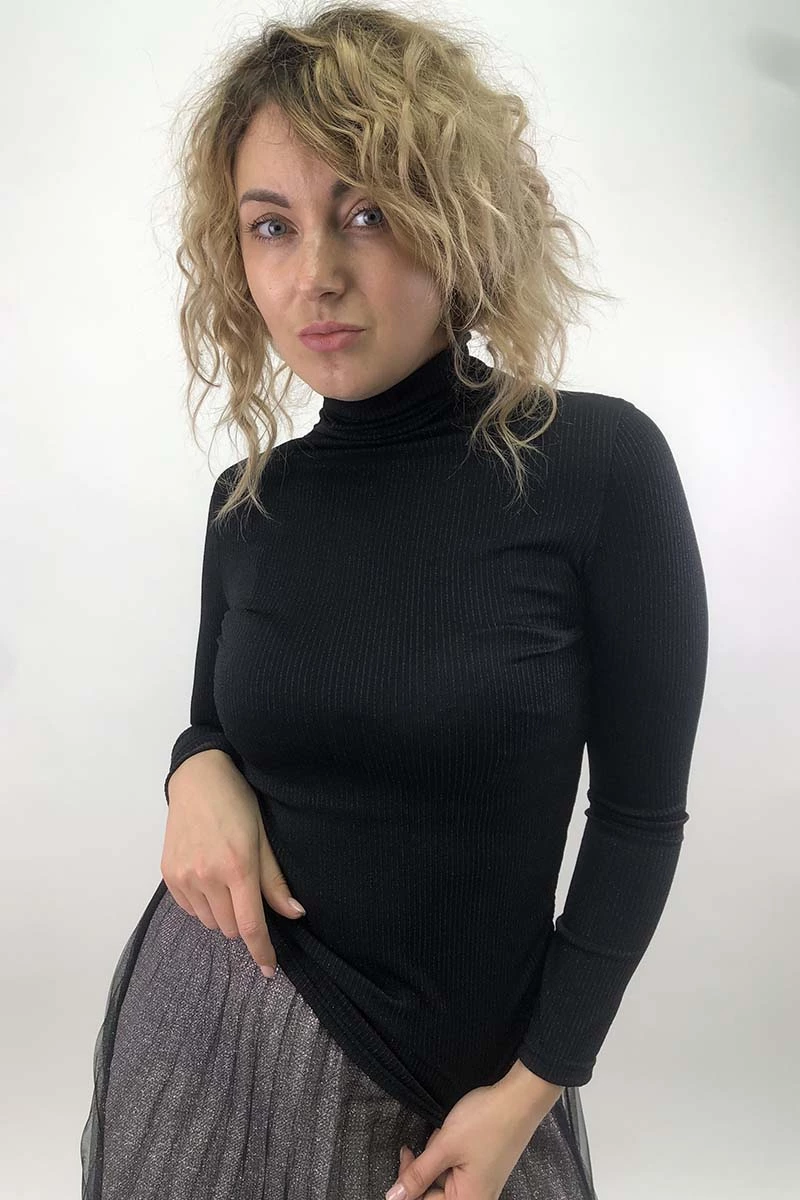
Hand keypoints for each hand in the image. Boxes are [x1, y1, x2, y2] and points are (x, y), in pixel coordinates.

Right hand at [161, 750, 304, 974]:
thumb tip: (295, 914)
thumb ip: (275, 880)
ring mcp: (184, 876)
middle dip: (242, 921)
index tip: (268, 970)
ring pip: (209, 921)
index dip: (261, 951)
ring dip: (222, 913)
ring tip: (226, 882)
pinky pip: (190, 909)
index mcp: (237, 867)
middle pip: (229, 927)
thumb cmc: (238, 803)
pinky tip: (208, 879)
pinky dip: (203, 904)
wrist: (198, 778)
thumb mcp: (263, 837)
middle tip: (247, 892)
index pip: (250, 925)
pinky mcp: (168, 874)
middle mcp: (207, 876)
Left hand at [386, 1076, 556, 1199]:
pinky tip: (452, 1136)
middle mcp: (477, 1198)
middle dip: (425, 1168)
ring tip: (445, 1134)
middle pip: (434, 1194)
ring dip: (437, 1158)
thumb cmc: (486, 1122)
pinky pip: (456, 1170)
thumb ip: (418, 1174)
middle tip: (424, 1143)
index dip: (409, 1184)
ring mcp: (481, 1185)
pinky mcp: (483, 1170)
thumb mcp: (445, 1146)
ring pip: (443, 1180)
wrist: (519, 1099)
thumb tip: (393, 1197)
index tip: (405, 1156)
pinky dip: (448, 1154)